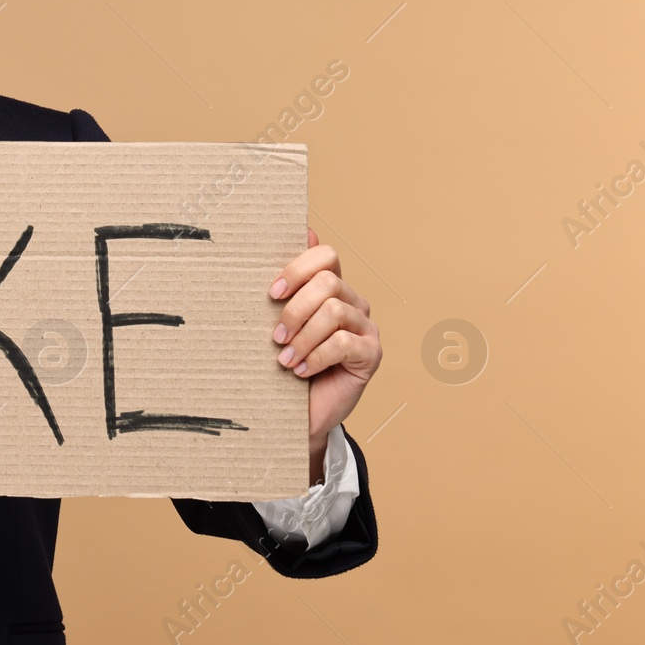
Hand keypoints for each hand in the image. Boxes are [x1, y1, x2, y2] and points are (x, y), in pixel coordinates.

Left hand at [270, 228, 381, 482]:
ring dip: (303, 337)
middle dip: (295, 310)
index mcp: (331, 288)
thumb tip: (303, 232)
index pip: (326, 256)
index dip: (298, 269)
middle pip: (328, 282)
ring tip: (285, 359)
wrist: (300, 412)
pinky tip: (302, 372)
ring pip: (334, 312)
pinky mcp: (372, 353)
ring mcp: (365, 327)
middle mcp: (353, 303)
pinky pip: (343, 343)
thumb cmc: (287, 363)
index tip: (272, 294)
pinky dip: (316, 357)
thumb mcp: (280, 323)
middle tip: (275, 337)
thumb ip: (287, 286)